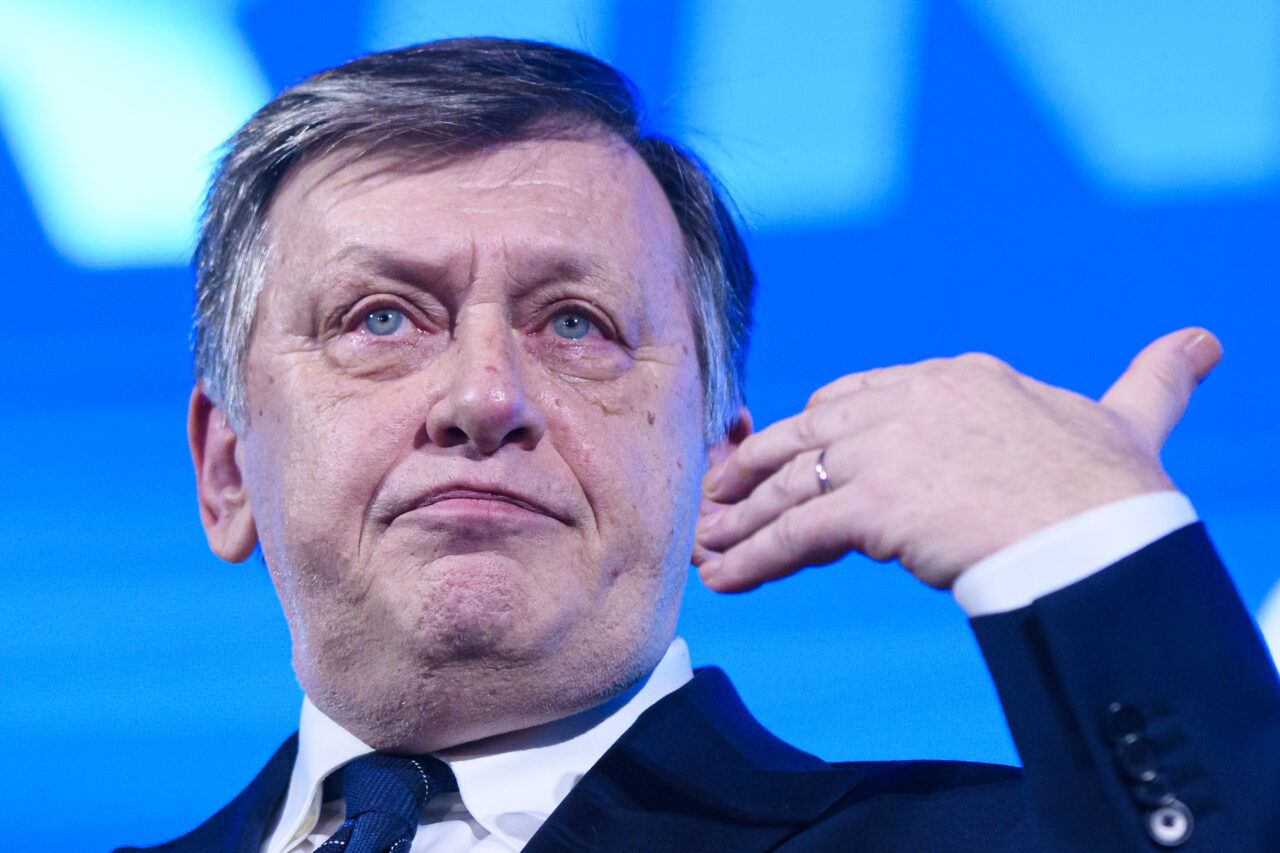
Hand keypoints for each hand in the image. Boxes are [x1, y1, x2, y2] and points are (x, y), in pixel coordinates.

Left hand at [693, 328, 1221, 592]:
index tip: (787, 459)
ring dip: (742, 522)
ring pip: (789, 485)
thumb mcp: (1125, 418)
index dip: (813, 434)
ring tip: (707, 551)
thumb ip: (1148, 382)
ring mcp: (883, 450)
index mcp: (950, 378)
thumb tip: (1201, 345)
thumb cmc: (1117, 486)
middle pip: (805, 437)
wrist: (1109, 533)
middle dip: (756, 473)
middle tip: (718, 502)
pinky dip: (753, 557)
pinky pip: (795, 533)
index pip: (850, 397)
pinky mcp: (871, 503)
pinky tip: (724, 581)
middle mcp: (904, 403)